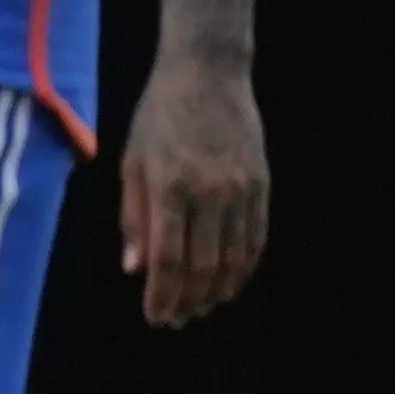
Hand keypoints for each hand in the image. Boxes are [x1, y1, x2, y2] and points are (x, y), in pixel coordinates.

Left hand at [116, 45, 269, 326]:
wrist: (208, 74)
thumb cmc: (158, 117)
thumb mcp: (132, 162)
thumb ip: (133, 218)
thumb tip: (135, 269)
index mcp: (168, 186)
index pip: (167, 259)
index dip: (162, 295)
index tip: (155, 317)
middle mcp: (208, 191)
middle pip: (203, 266)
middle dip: (188, 300)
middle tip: (177, 319)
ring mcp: (240, 189)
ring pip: (234, 258)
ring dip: (218, 290)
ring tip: (201, 306)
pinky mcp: (262, 184)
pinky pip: (256, 237)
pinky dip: (244, 266)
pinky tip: (230, 281)